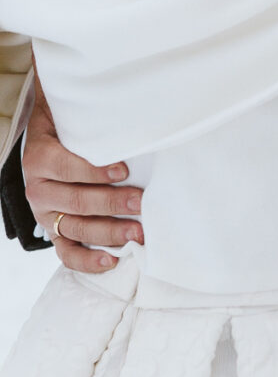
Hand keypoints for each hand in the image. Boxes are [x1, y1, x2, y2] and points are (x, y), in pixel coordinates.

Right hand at [22, 84, 141, 273]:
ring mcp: (45, 214)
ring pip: (75, 228)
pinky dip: (86, 261)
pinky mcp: (53, 231)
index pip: (68, 168)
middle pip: (76, 201)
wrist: (48, 134)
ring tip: (137, 232)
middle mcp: (39, 189)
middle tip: (141, 202)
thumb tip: (129, 122)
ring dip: (109, 232)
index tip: (124, 171)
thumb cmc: (68, 124)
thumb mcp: (72, 115)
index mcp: (40, 158)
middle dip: (111, 204)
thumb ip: (91, 122)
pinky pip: (66, 252)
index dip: (96, 171)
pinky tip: (111, 261)